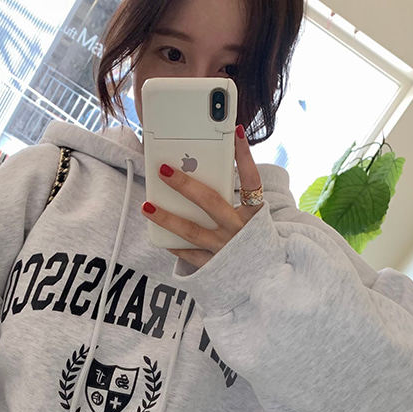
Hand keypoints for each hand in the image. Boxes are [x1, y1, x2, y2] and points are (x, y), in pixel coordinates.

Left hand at [141, 124, 263, 269]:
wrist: (267, 279)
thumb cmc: (253, 240)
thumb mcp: (253, 218)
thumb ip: (235, 197)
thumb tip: (201, 173)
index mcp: (254, 215)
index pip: (251, 180)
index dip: (244, 156)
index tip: (234, 131)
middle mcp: (239, 231)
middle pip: (210, 202)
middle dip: (185, 184)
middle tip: (163, 169)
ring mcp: (225, 250)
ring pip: (191, 231)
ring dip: (166, 217)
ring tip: (146, 206)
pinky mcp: (214, 267)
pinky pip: (189, 255)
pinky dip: (174, 245)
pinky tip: (158, 235)